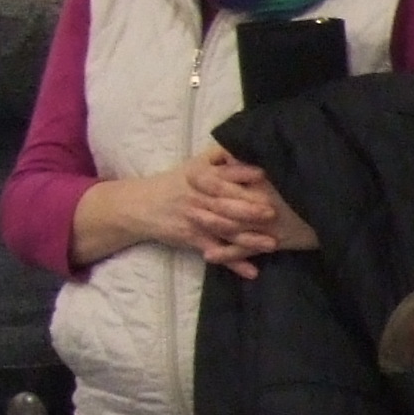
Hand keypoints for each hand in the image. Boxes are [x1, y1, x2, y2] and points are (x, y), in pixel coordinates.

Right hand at [185, 151, 297, 275]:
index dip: (241, 174)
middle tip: (273, 213)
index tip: (262, 174)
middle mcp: (199, 198)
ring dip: (248, 239)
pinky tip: (252, 272)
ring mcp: (197, 220)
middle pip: (225, 204)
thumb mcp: (193, 165)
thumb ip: (219, 156)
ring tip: (271, 244)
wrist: (140, 206)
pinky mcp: (193, 239)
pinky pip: (216, 251)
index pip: (221, 175)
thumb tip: (242, 143)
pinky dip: (233, 263)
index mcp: (201, 177)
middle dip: (248, 209)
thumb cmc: (176, 183)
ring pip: (224, 230)